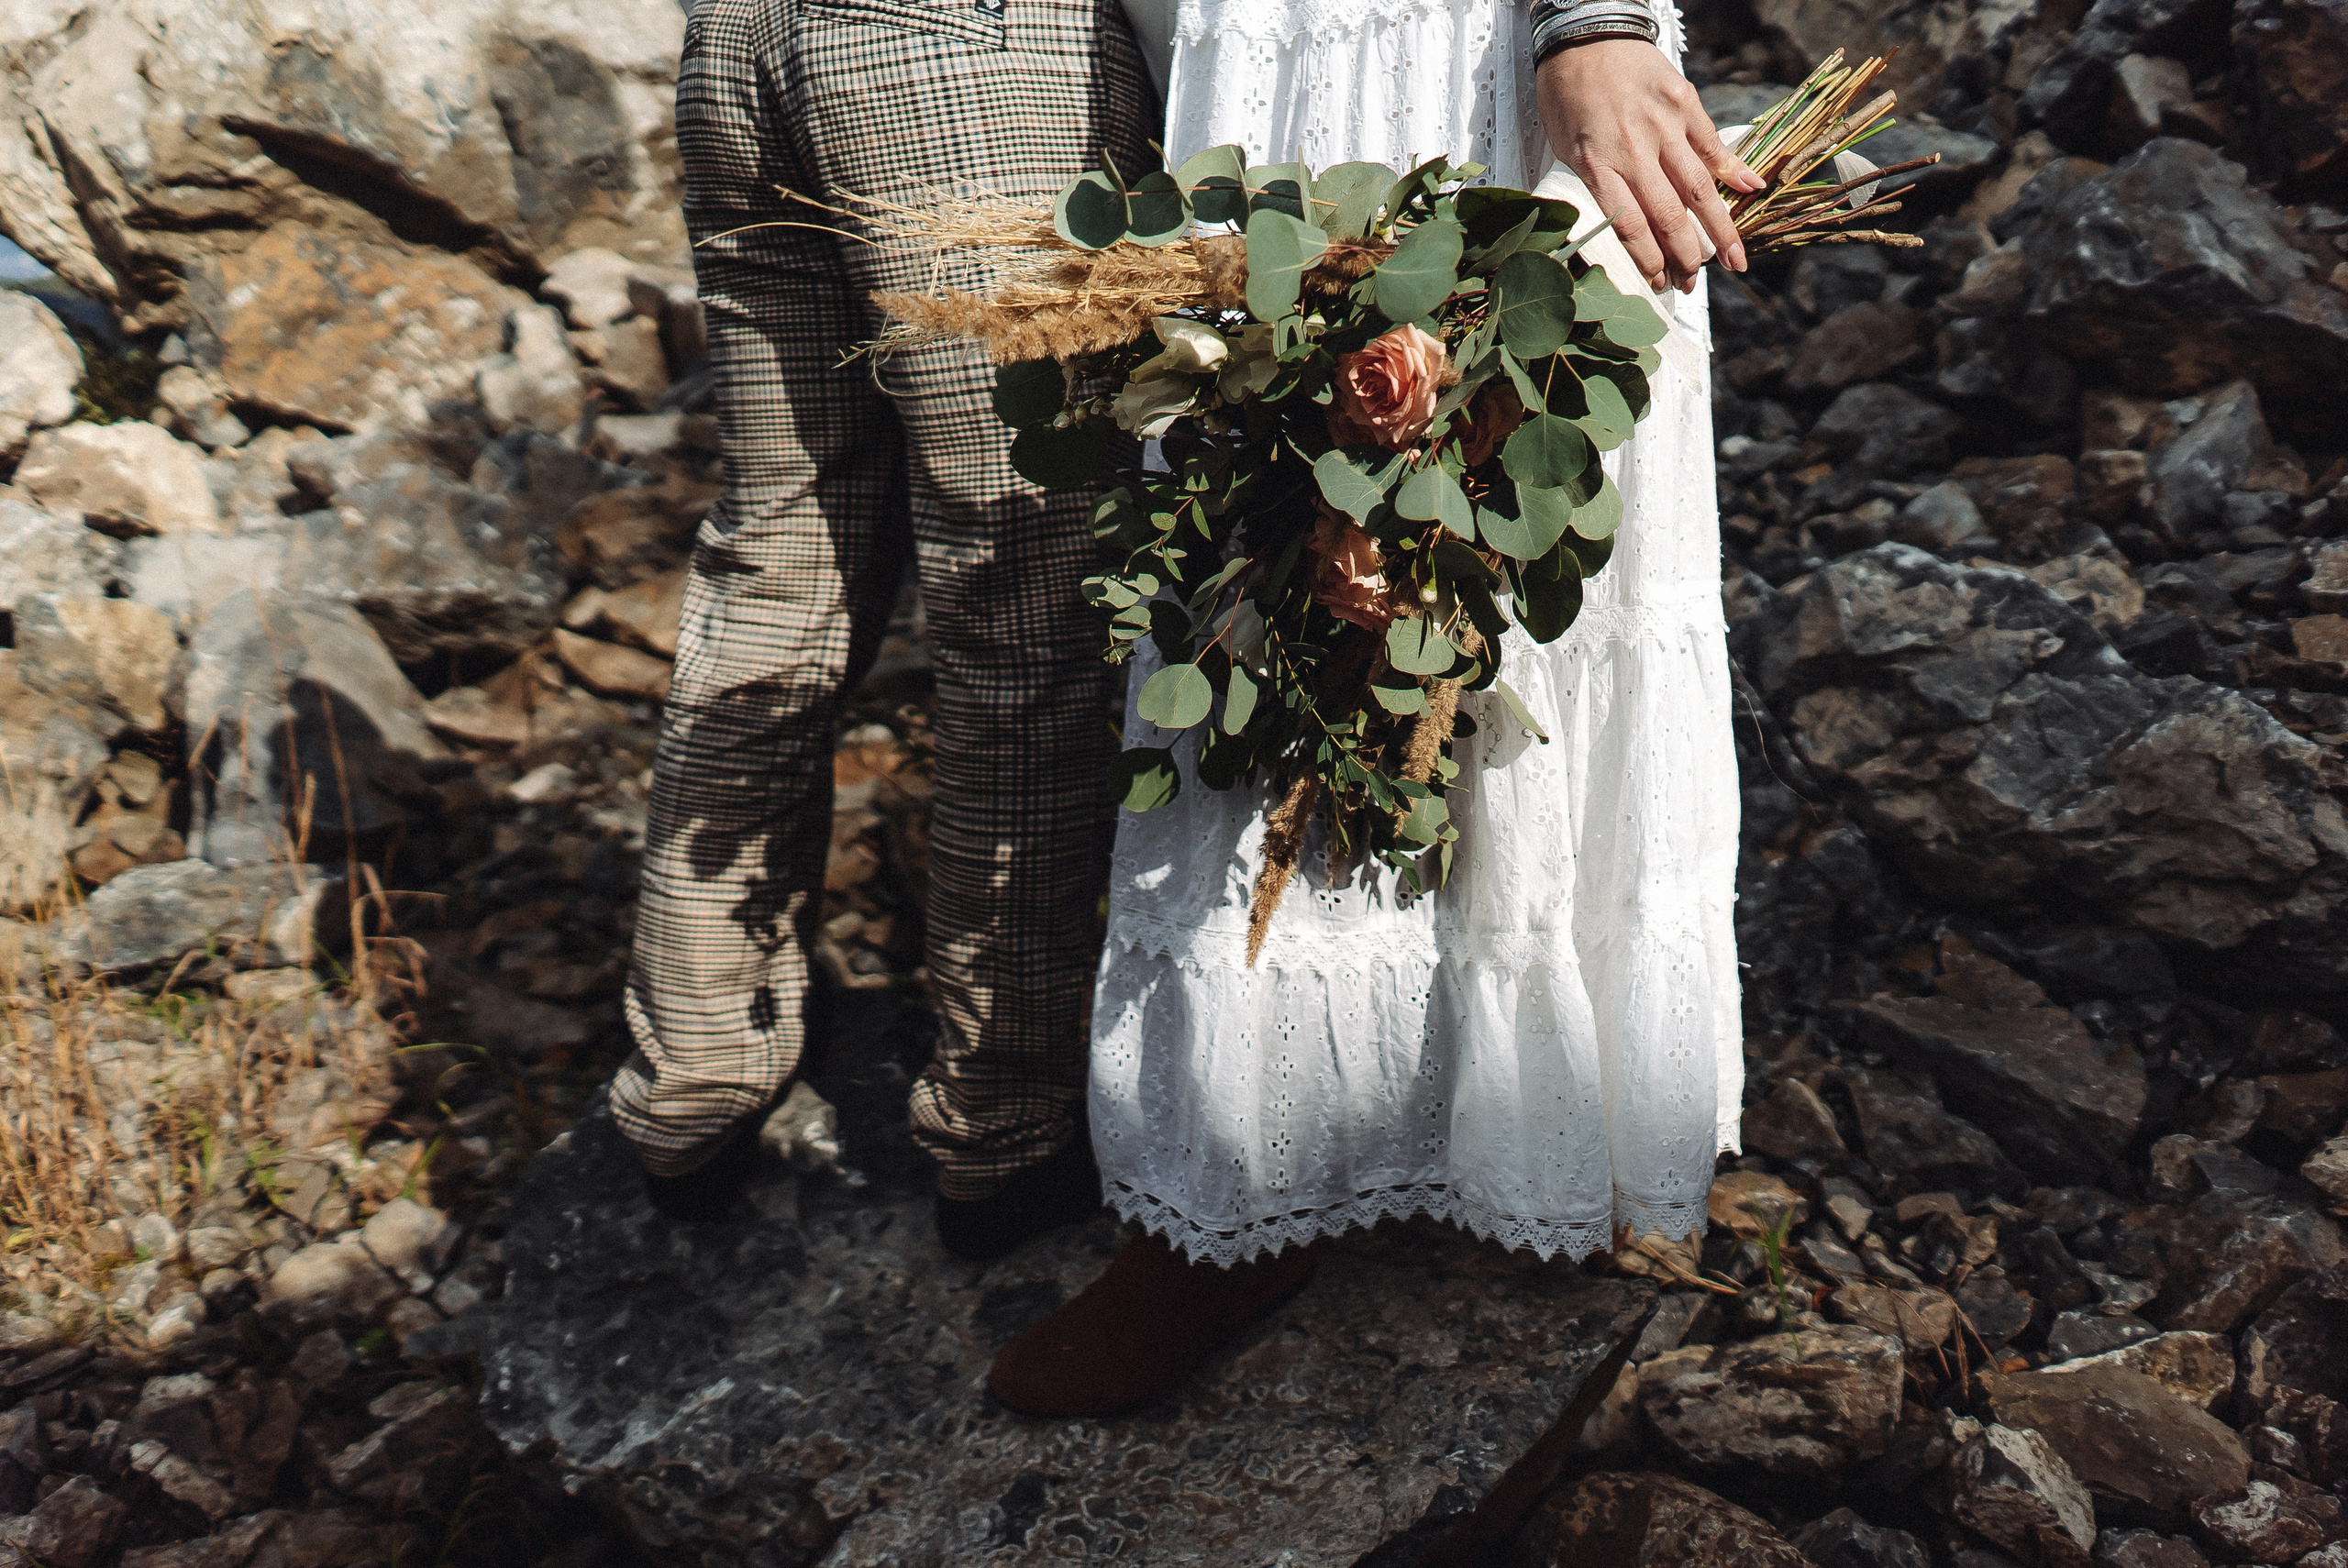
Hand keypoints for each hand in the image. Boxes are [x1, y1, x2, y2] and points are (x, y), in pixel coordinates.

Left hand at [1533, 38, 1763, 292]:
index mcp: (1599, 164)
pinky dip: (1734, 170)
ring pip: (1697, 188)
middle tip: (1696, 285)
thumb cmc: (1567, 93)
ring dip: (1718, 230)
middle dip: (1686, 257)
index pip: (1631, 227)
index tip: (1662, 283)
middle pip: (1670, 216)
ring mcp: (1663, 125)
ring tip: (1734, 260)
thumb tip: (1624, 223)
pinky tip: (1752, 193)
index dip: (1650, 261)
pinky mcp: (1683, 103)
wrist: (1585, 32)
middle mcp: (1634, 148)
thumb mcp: (1565, 146)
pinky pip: (1712, 143)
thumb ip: (1596, 183)